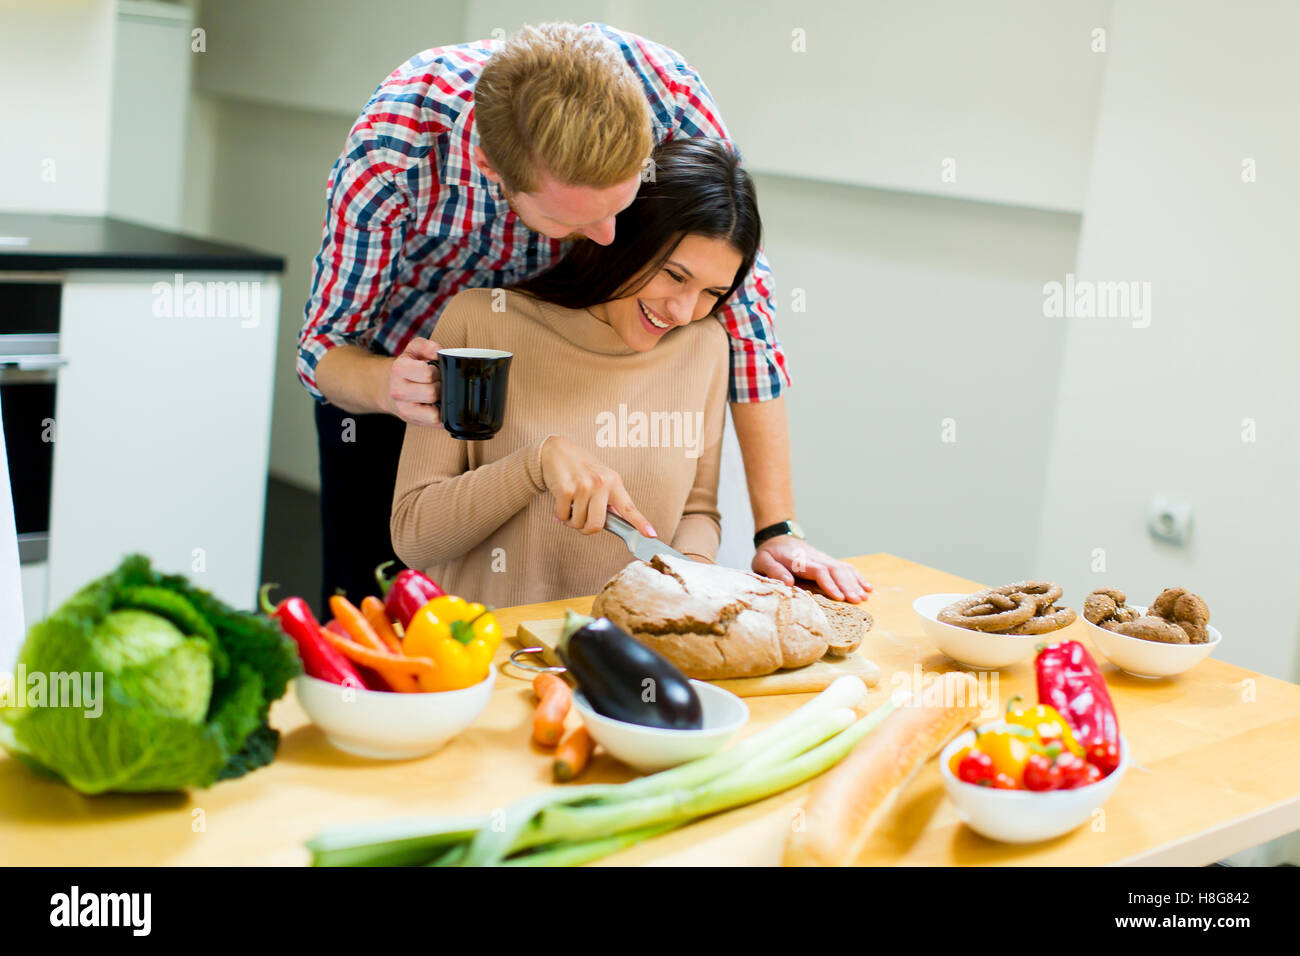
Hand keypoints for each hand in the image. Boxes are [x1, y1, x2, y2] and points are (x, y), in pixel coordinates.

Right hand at [387, 337, 442, 424]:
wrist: (388, 388)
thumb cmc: (406, 369)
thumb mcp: (413, 350)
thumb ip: (426, 346)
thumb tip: (439, 352)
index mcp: (399, 369)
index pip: (428, 374)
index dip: (437, 371)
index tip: (434, 371)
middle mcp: (398, 391)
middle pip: (432, 393)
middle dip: (440, 386)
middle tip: (437, 383)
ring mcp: (404, 409)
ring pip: (434, 413)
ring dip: (441, 402)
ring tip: (436, 394)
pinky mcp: (412, 421)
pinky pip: (436, 423)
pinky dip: (441, 414)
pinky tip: (436, 405)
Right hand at [540, 436, 655, 536]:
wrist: (557, 451)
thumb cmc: (581, 468)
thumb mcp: (601, 478)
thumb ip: (609, 500)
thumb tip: (617, 523)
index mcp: (614, 482)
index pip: (629, 508)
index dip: (640, 523)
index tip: (651, 534)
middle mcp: (601, 483)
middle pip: (597, 525)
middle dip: (586, 529)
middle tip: (580, 522)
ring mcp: (583, 486)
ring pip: (578, 523)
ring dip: (571, 521)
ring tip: (571, 506)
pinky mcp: (566, 489)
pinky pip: (563, 516)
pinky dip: (560, 514)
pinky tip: (561, 501)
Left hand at [752, 536, 871, 602]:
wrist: (777, 538)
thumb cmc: (769, 554)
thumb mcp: (762, 561)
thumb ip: (773, 570)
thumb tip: (788, 582)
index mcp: (799, 560)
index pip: (819, 570)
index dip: (830, 584)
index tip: (839, 597)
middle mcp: (815, 558)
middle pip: (835, 570)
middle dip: (848, 585)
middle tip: (857, 601)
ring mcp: (823, 559)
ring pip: (843, 569)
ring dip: (855, 583)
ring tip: (864, 597)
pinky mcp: (828, 562)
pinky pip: (846, 568)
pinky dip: (858, 577)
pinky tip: (868, 587)